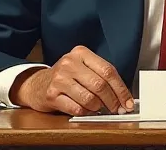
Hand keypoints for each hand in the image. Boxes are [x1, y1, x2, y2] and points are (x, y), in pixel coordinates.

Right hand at [10, 45, 134, 115]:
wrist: (37, 84)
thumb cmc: (66, 77)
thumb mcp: (83, 68)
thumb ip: (102, 77)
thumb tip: (124, 97)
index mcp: (81, 53)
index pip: (108, 70)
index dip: (121, 89)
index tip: (128, 102)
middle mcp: (69, 63)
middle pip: (100, 85)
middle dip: (112, 101)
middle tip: (117, 109)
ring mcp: (59, 78)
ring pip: (89, 99)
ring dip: (97, 108)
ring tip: (97, 107)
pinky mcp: (52, 94)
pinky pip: (77, 109)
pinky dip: (84, 112)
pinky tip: (84, 109)